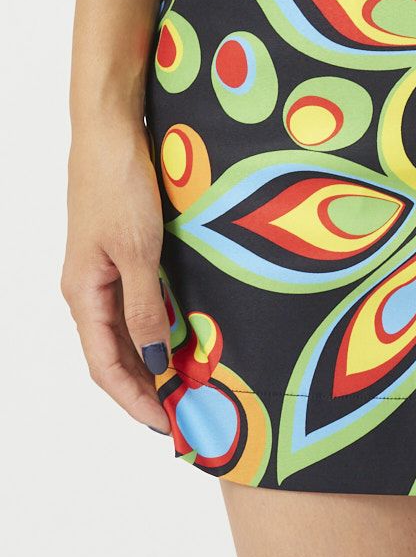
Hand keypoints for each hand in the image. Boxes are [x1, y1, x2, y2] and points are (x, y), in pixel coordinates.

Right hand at [61, 118, 171, 433]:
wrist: (110, 131)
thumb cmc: (118, 185)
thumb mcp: (138, 251)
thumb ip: (145, 307)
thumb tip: (154, 359)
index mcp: (83, 294)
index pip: (106, 367)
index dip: (136, 400)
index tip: (168, 425)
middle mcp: (89, 289)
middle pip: (116, 355)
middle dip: (148, 388)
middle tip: (186, 413)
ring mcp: (105, 271)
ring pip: (128, 331)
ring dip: (155, 360)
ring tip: (190, 384)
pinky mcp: (123, 252)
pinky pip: (138, 304)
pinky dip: (160, 326)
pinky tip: (185, 335)